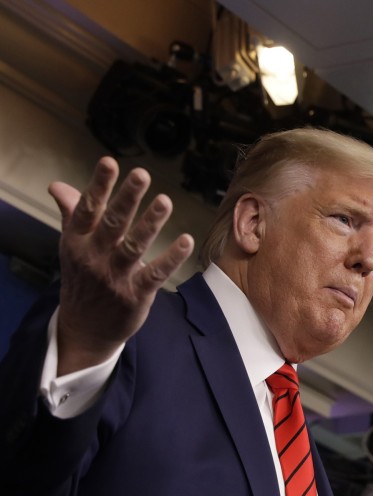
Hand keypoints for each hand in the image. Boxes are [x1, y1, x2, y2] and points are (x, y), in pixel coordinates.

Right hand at [49, 157, 193, 375]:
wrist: (84, 328)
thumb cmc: (83, 278)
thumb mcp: (73, 246)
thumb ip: (72, 214)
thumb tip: (57, 185)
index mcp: (77, 241)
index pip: (87, 209)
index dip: (98, 186)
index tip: (110, 162)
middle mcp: (94, 257)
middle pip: (112, 224)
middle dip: (127, 198)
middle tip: (142, 174)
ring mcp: (115, 277)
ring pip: (133, 246)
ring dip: (150, 224)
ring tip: (165, 201)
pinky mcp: (135, 295)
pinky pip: (155, 274)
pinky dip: (170, 258)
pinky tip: (186, 241)